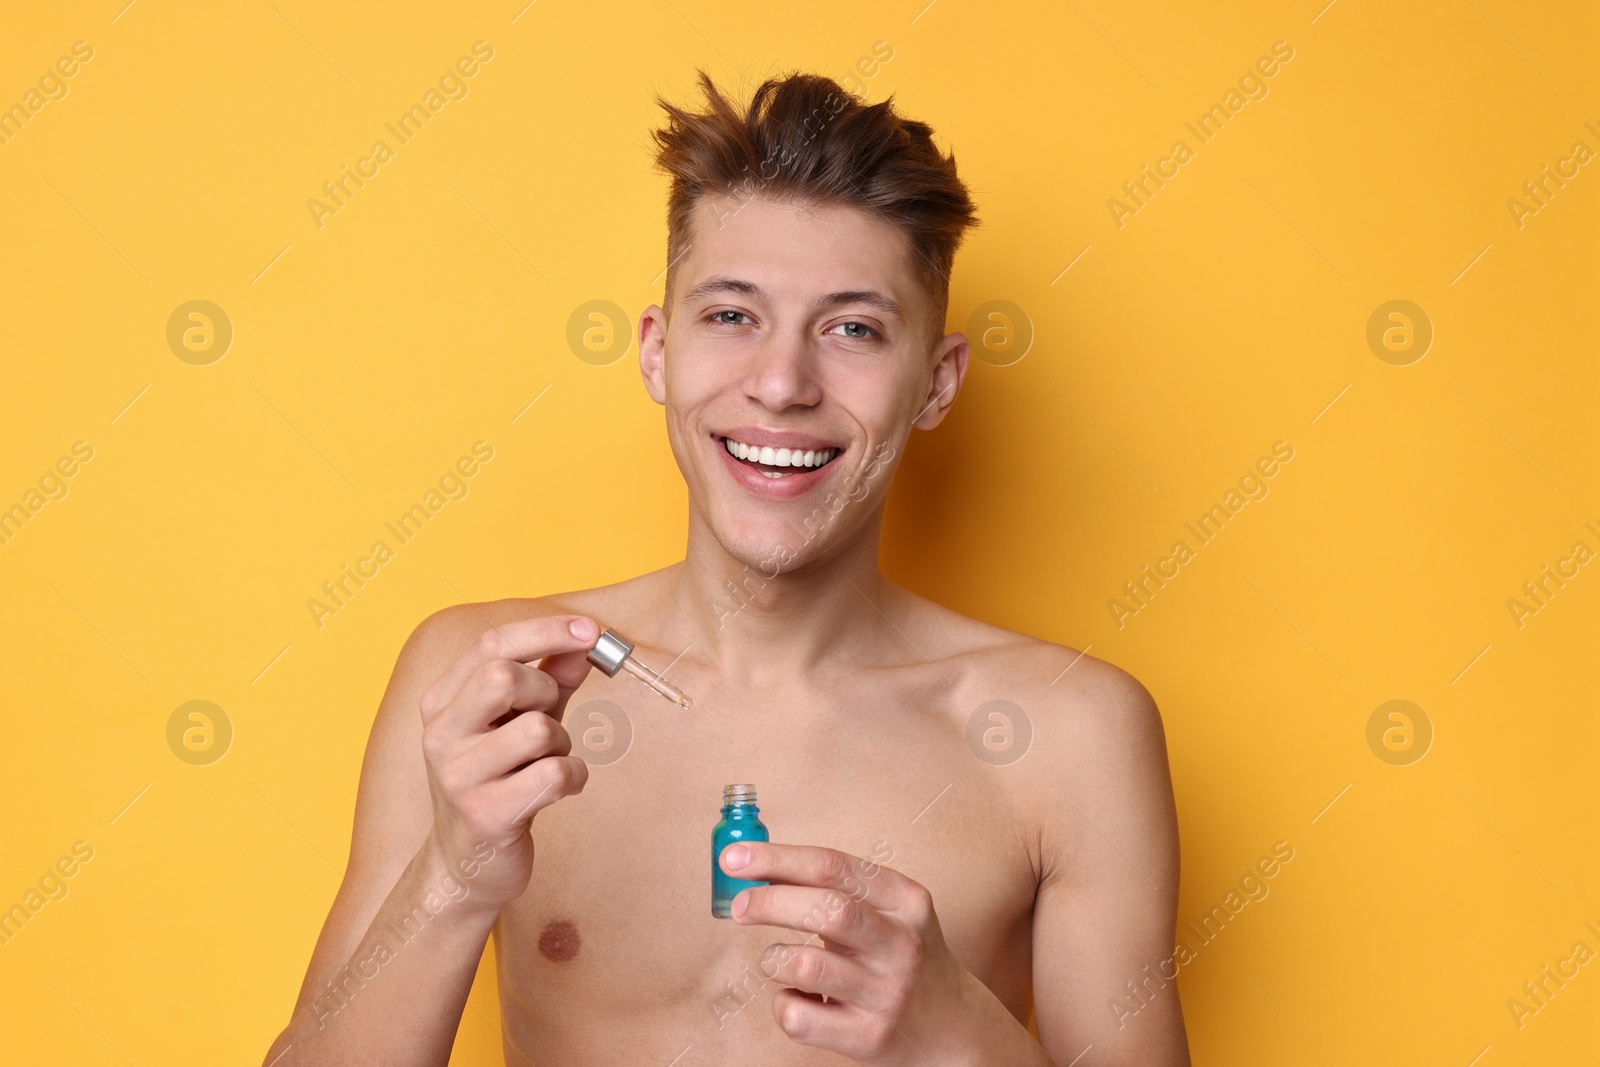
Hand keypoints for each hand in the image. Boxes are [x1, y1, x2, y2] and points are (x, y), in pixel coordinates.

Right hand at [416, 614, 598, 909]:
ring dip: (561, 743)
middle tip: (548, 718)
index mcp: (442, 702)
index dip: (546, 630)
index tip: (590, 629)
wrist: (467, 864)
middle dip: (545, 690)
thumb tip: (584, 639)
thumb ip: (551, 678)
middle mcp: (441, 734)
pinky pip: (554, 774)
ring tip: (547, 762)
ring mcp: (459, 776)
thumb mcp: (521, 720)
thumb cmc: (500, 779)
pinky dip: (573, 777)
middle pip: (503, 676)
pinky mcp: (487, 815)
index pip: (491, 644)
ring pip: (537, 729)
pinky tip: (557, 790)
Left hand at [719, 841, 982, 1065]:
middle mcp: (902, 945)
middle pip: (825, 909)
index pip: (833, 866)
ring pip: (806, 965)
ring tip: (779, 961)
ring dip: (774, 959)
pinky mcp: (868, 1038)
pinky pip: (799, 1017)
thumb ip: (838, 888)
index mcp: (907, 901)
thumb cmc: (902, 957)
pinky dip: (783, 1003)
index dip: (777, 858)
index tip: (734, 858)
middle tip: (740, 906)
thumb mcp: (890, 913)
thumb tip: (759, 866)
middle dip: (769, 903)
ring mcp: (888, 994)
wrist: (953, 1029)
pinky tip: (798, 998)